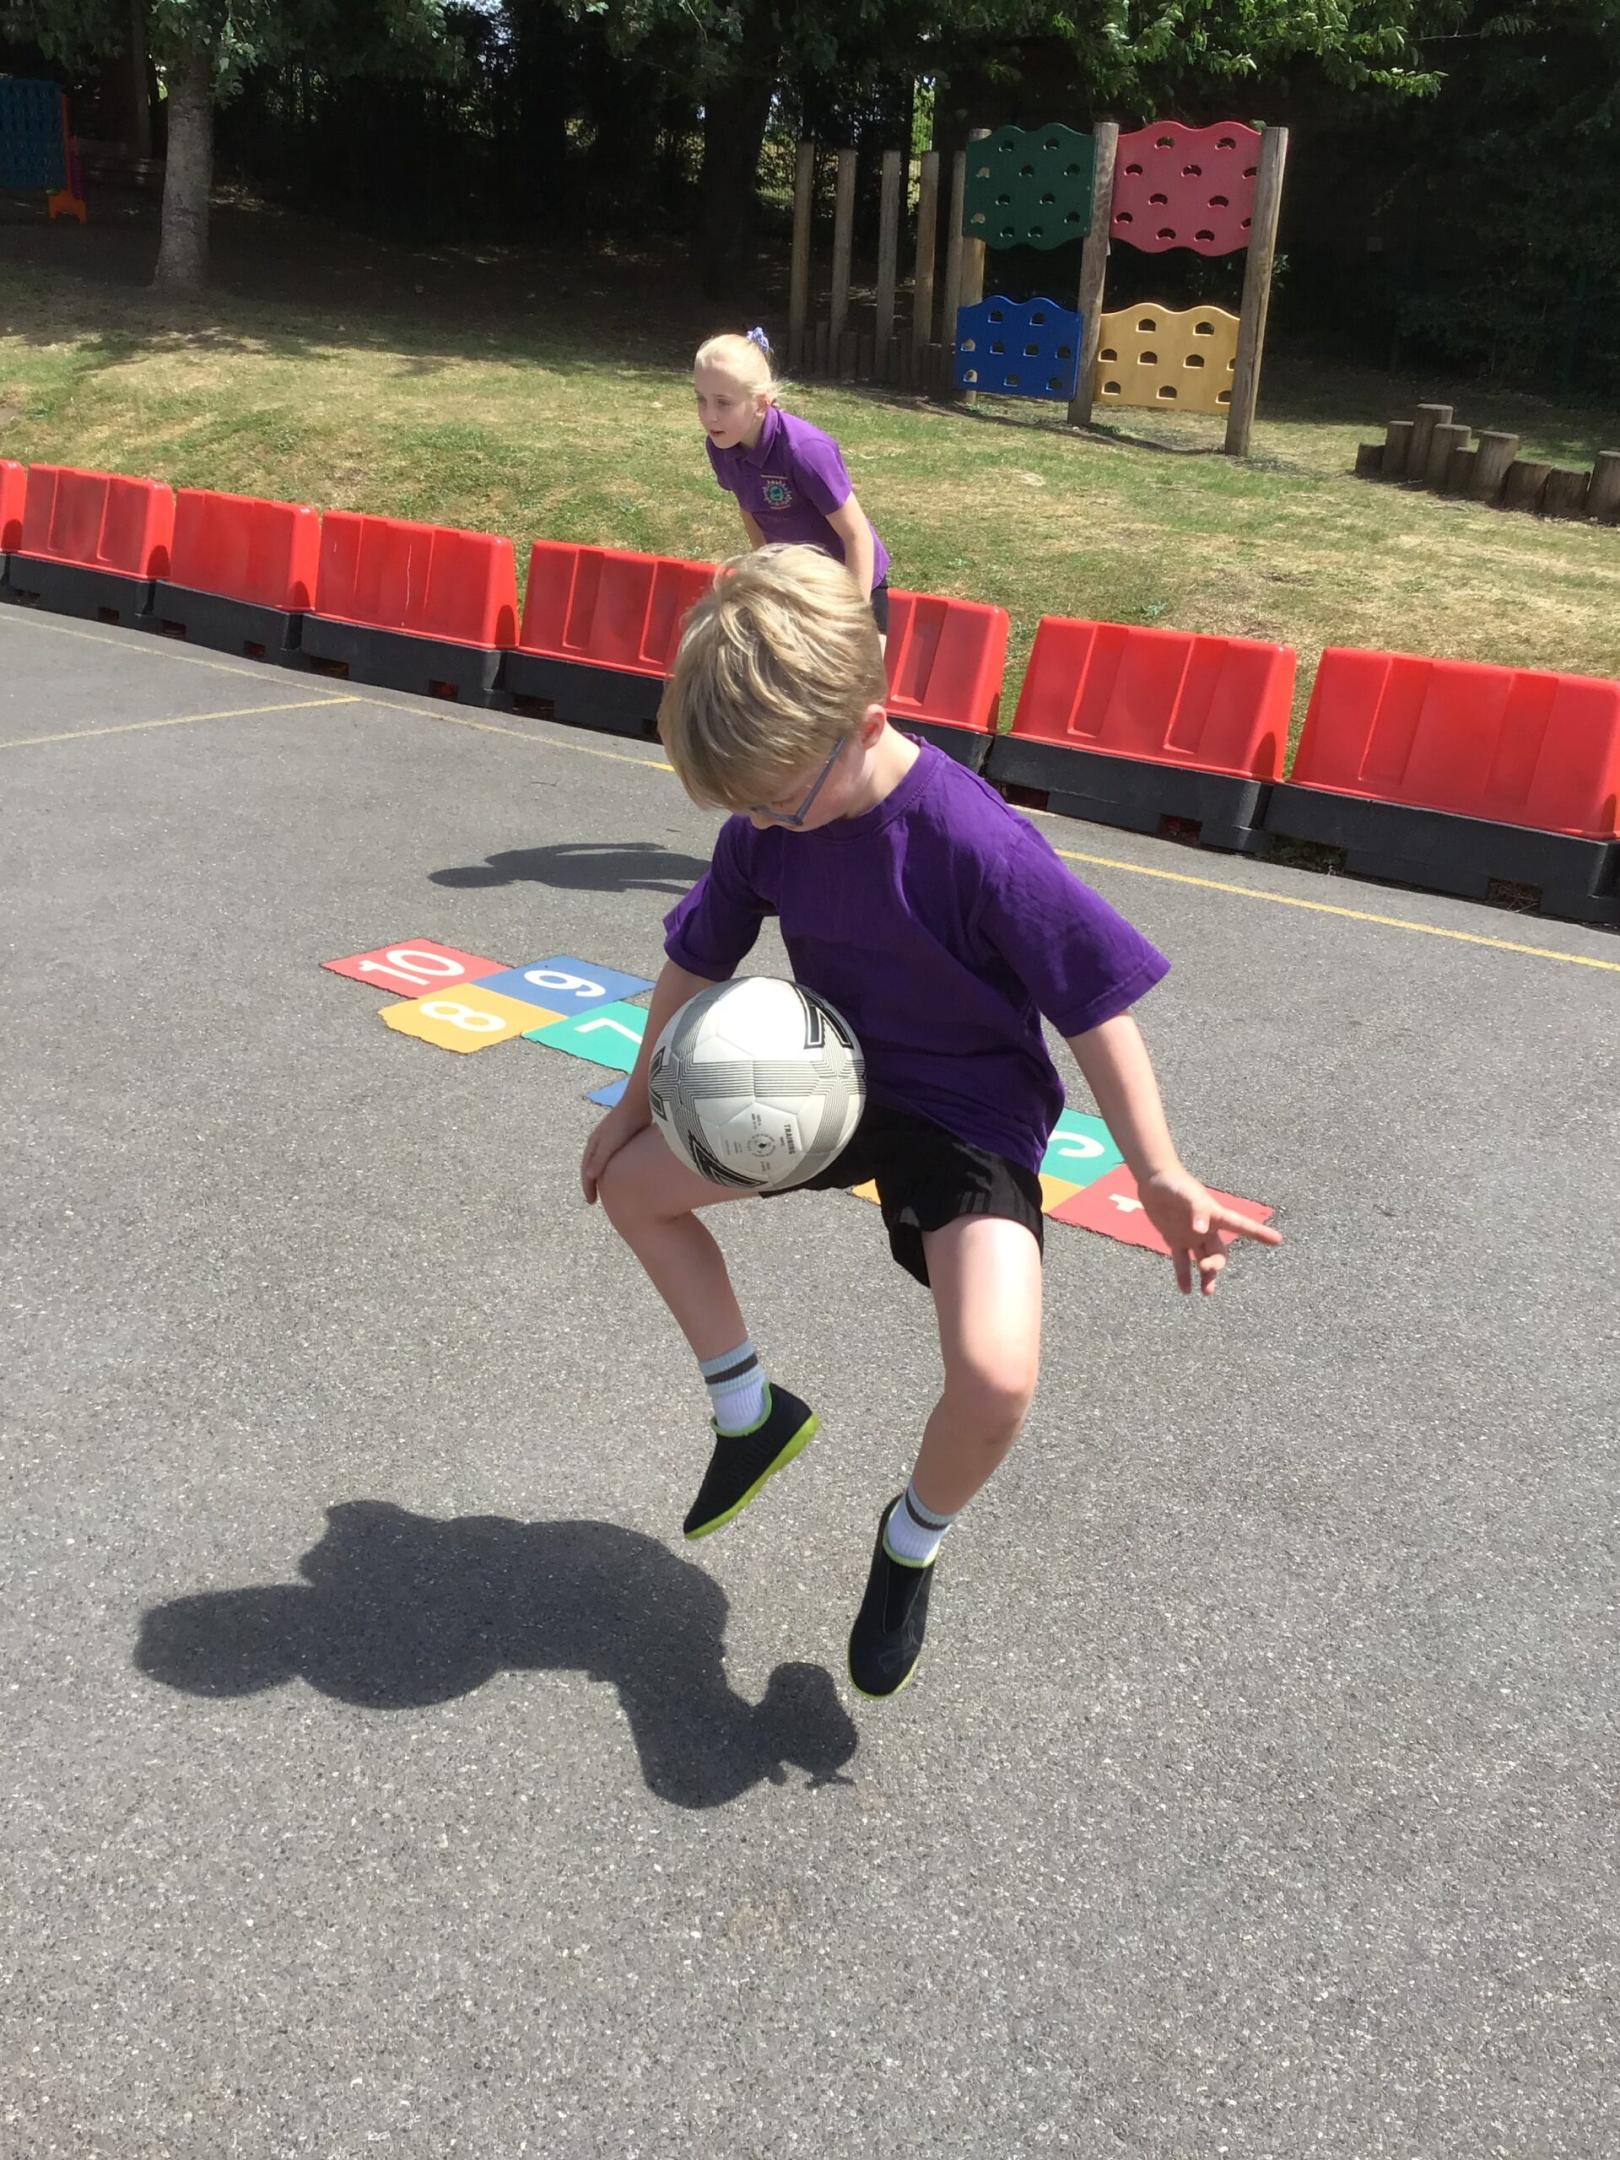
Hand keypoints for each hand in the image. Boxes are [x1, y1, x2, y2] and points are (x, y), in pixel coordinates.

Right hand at [580, 1102, 651, 1204]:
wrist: (640, 1102)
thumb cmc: (625, 1123)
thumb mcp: (610, 1143)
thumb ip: (600, 1159)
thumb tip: (589, 1177)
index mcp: (593, 1144)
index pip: (586, 1170)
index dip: (587, 1187)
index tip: (590, 1203)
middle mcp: (598, 1141)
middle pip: (590, 1166)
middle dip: (590, 1183)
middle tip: (594, 1199)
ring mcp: (609, 1138)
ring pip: (600, 1161)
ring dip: (600, 1175)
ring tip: (606, 1188)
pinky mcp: (622, 1135)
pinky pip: (612, 1156)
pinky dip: (611, 1167)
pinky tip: (621, 1172)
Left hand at [1139, 1165, 1282, 1296]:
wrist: (1154, 1181)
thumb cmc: (1175, 1184)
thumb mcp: (1187, 1194)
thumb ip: (1197, 1210)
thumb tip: (1201, 1231)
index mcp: (1216, 1215)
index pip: (1242, 1226)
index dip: (1260, 1233)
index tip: (1278, 1240)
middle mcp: (1207, 1229)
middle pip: (1219, 1253)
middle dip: (1216, 1264)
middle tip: (1206, 1268)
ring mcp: (1191, 1236)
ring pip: (1204, 1261)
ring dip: (1206, 1277)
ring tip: (1206, 1292)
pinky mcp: (1175, 1240)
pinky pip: (1182, 1261)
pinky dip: (1184, 1276)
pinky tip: (1186, 1291)